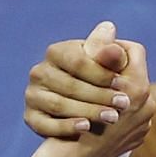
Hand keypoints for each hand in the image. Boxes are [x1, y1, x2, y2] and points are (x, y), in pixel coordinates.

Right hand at [25, 21, 150, 139]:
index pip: (78, 61)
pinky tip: (86, 127)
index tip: (124, 83)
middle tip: (124, 104)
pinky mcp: (30, 117)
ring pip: (59, 104)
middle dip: (100, 95)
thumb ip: (110, 53)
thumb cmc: (100, 83)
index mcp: (57, 52)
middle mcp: (40, 71)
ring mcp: (33, 95)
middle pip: (70, 84)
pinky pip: (45, 124)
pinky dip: (66, 126)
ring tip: (112, 117)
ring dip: (88, 111)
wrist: (86, 121)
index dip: (102, 73)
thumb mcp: (108, 67)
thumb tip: (109, 28)